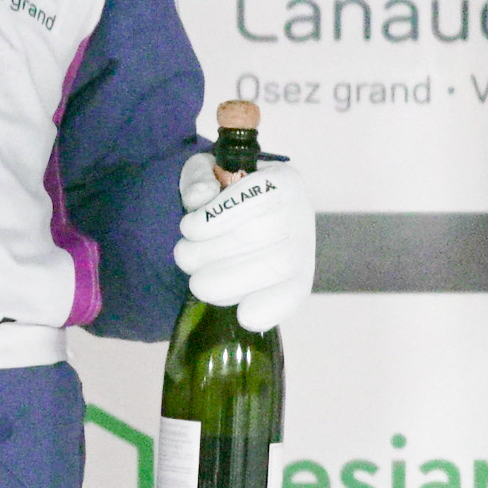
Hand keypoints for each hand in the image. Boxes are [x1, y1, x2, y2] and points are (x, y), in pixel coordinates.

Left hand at [175, 146, 317, 335]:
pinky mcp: (300, 280)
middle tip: (184, 255)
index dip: (218, 216)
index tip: (189, 227)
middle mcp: (299, 212)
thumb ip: (198, 176)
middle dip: (212, 251)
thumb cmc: (223, 196)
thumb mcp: (206, 173)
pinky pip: (295, 295)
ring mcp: (303, 248)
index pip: (257, 194)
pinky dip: (270, 309)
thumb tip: (200, 196)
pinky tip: (244, 315)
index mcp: (281, 180)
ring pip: (275, 265)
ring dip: (226, 280)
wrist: (243, 221)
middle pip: (262, 234)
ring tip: (197, 281)